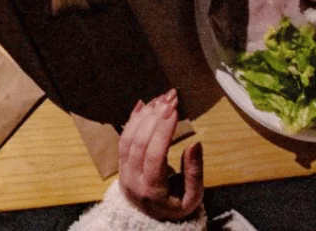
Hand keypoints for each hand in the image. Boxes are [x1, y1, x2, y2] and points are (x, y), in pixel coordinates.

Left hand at [119, 89, 203, 221]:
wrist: (149, 219)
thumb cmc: (175, 207)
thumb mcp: (193, 199)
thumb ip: (194, 173)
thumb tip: (195, 144)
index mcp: (151, 190)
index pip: (154, 155)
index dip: (163, 131)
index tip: (175, 110)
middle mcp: (132, 178)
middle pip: (139, 142)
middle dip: (156, 116)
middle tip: (171, 97)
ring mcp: (123, 169)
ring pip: (129, 136)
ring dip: (145, 114)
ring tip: (161, 98)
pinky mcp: (120, 162)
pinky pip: (123, 137)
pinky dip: (133, 119)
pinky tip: (144, 104)